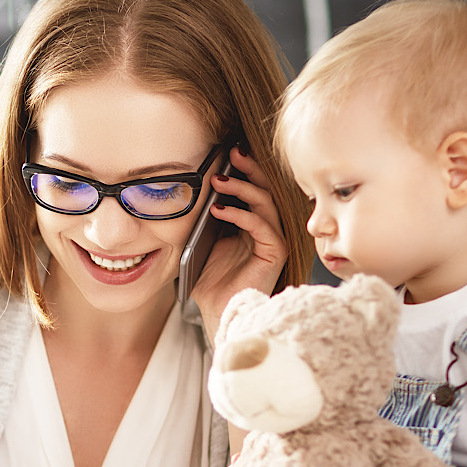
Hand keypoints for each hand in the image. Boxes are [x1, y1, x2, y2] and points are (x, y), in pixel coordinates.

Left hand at [190, 147, 286, 340]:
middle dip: (249, 168)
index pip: (253, 190)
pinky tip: (219, 209)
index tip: (225, 154)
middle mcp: (265, 230)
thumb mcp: (203, 244)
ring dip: (243, 187)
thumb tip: (192, 194)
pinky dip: (240, 214)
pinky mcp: (274, 252)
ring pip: (265, 202)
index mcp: (250, 226)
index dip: (243, 171)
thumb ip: (204, 221)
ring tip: (219, 180)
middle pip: (264, 189)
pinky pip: (261, 225)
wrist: (220, 314)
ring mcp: (272, 240)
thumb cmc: (212, 284)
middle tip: (232, 153)